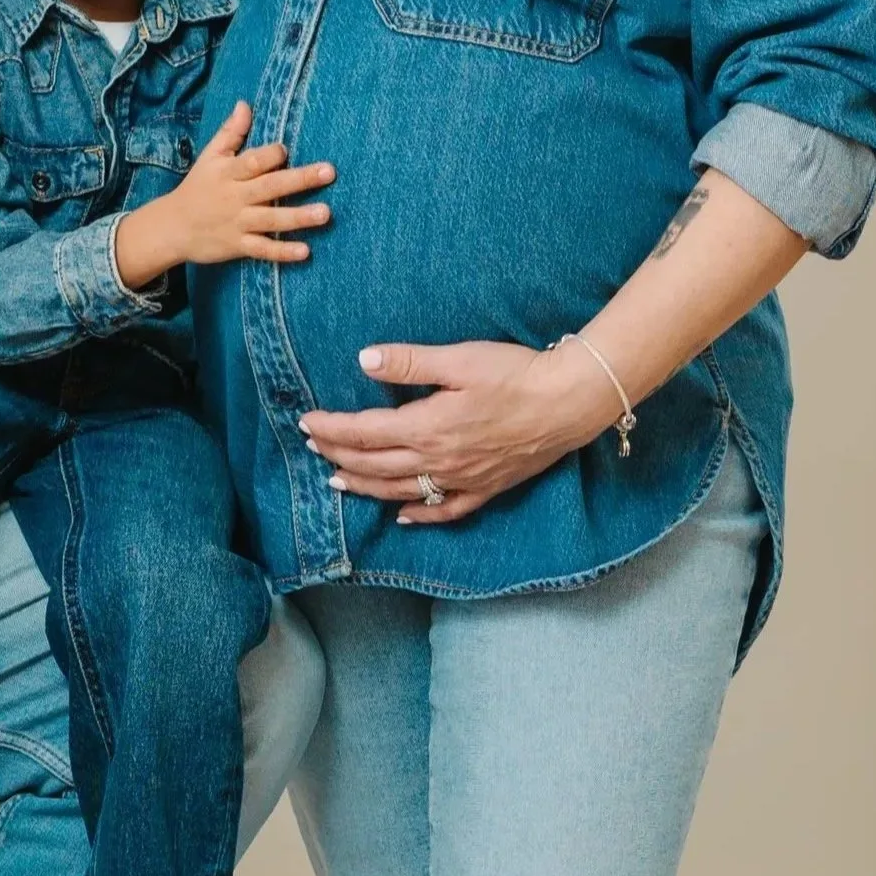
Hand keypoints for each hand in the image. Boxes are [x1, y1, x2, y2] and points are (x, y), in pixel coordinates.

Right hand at [113, 101, 334, 286]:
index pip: (253, 161)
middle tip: (329, 172)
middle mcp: (235, 197)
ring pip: (271, 219)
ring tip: (325, 213)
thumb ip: (230, 132)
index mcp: (229, 173)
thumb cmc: (197, 187)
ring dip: (299, 217)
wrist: (172, 228)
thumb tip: (245, 104)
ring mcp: (238, 223)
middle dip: (300, 179)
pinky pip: (263, 249)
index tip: (286, 149)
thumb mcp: (209, 157)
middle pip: (270, 186)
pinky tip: (306, 251)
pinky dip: (282, 252)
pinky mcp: (238, 246)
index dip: (271, 154)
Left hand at [298, 339, 615, 524]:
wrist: (570, 403)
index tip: (306, 422)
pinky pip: (445, 511)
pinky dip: (418, 515)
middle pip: (375, 464)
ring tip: (337, 481)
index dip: (331, 429)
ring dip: (365, 486)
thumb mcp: (459, 359)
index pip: (364, 433)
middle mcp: (439, 461)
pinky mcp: (486, 489)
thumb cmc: (516, 374)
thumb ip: (409, 364)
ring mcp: (462, 480)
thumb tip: (364, 360)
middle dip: (338, 455)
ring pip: (401, 492)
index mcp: (427, 427)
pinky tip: (401, 515)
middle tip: (312, 447)